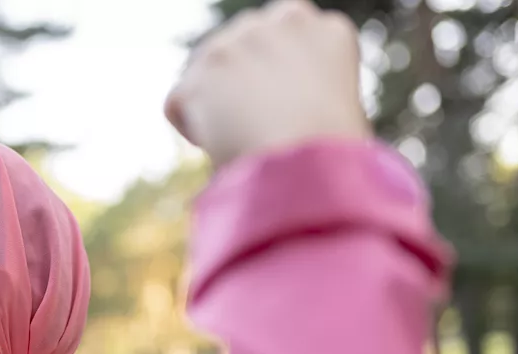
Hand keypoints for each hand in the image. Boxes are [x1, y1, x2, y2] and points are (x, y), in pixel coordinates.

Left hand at [165, 0, 369, 168]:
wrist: (308, 167)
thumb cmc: (333, 160)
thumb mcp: (339, 110)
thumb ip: (308, 89)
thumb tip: (278, 107)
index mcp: (327, 30)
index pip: (287, 37)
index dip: (279, 79)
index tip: (285, 110)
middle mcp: (282, 22)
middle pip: (241, 46)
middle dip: (239, 80)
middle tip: (252, 126)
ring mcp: (237, 41)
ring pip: (206, 72)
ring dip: (214, 104)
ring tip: (241, 139)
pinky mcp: (199, 71)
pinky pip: (178, 102)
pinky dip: (191, 129)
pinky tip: (218, 147)